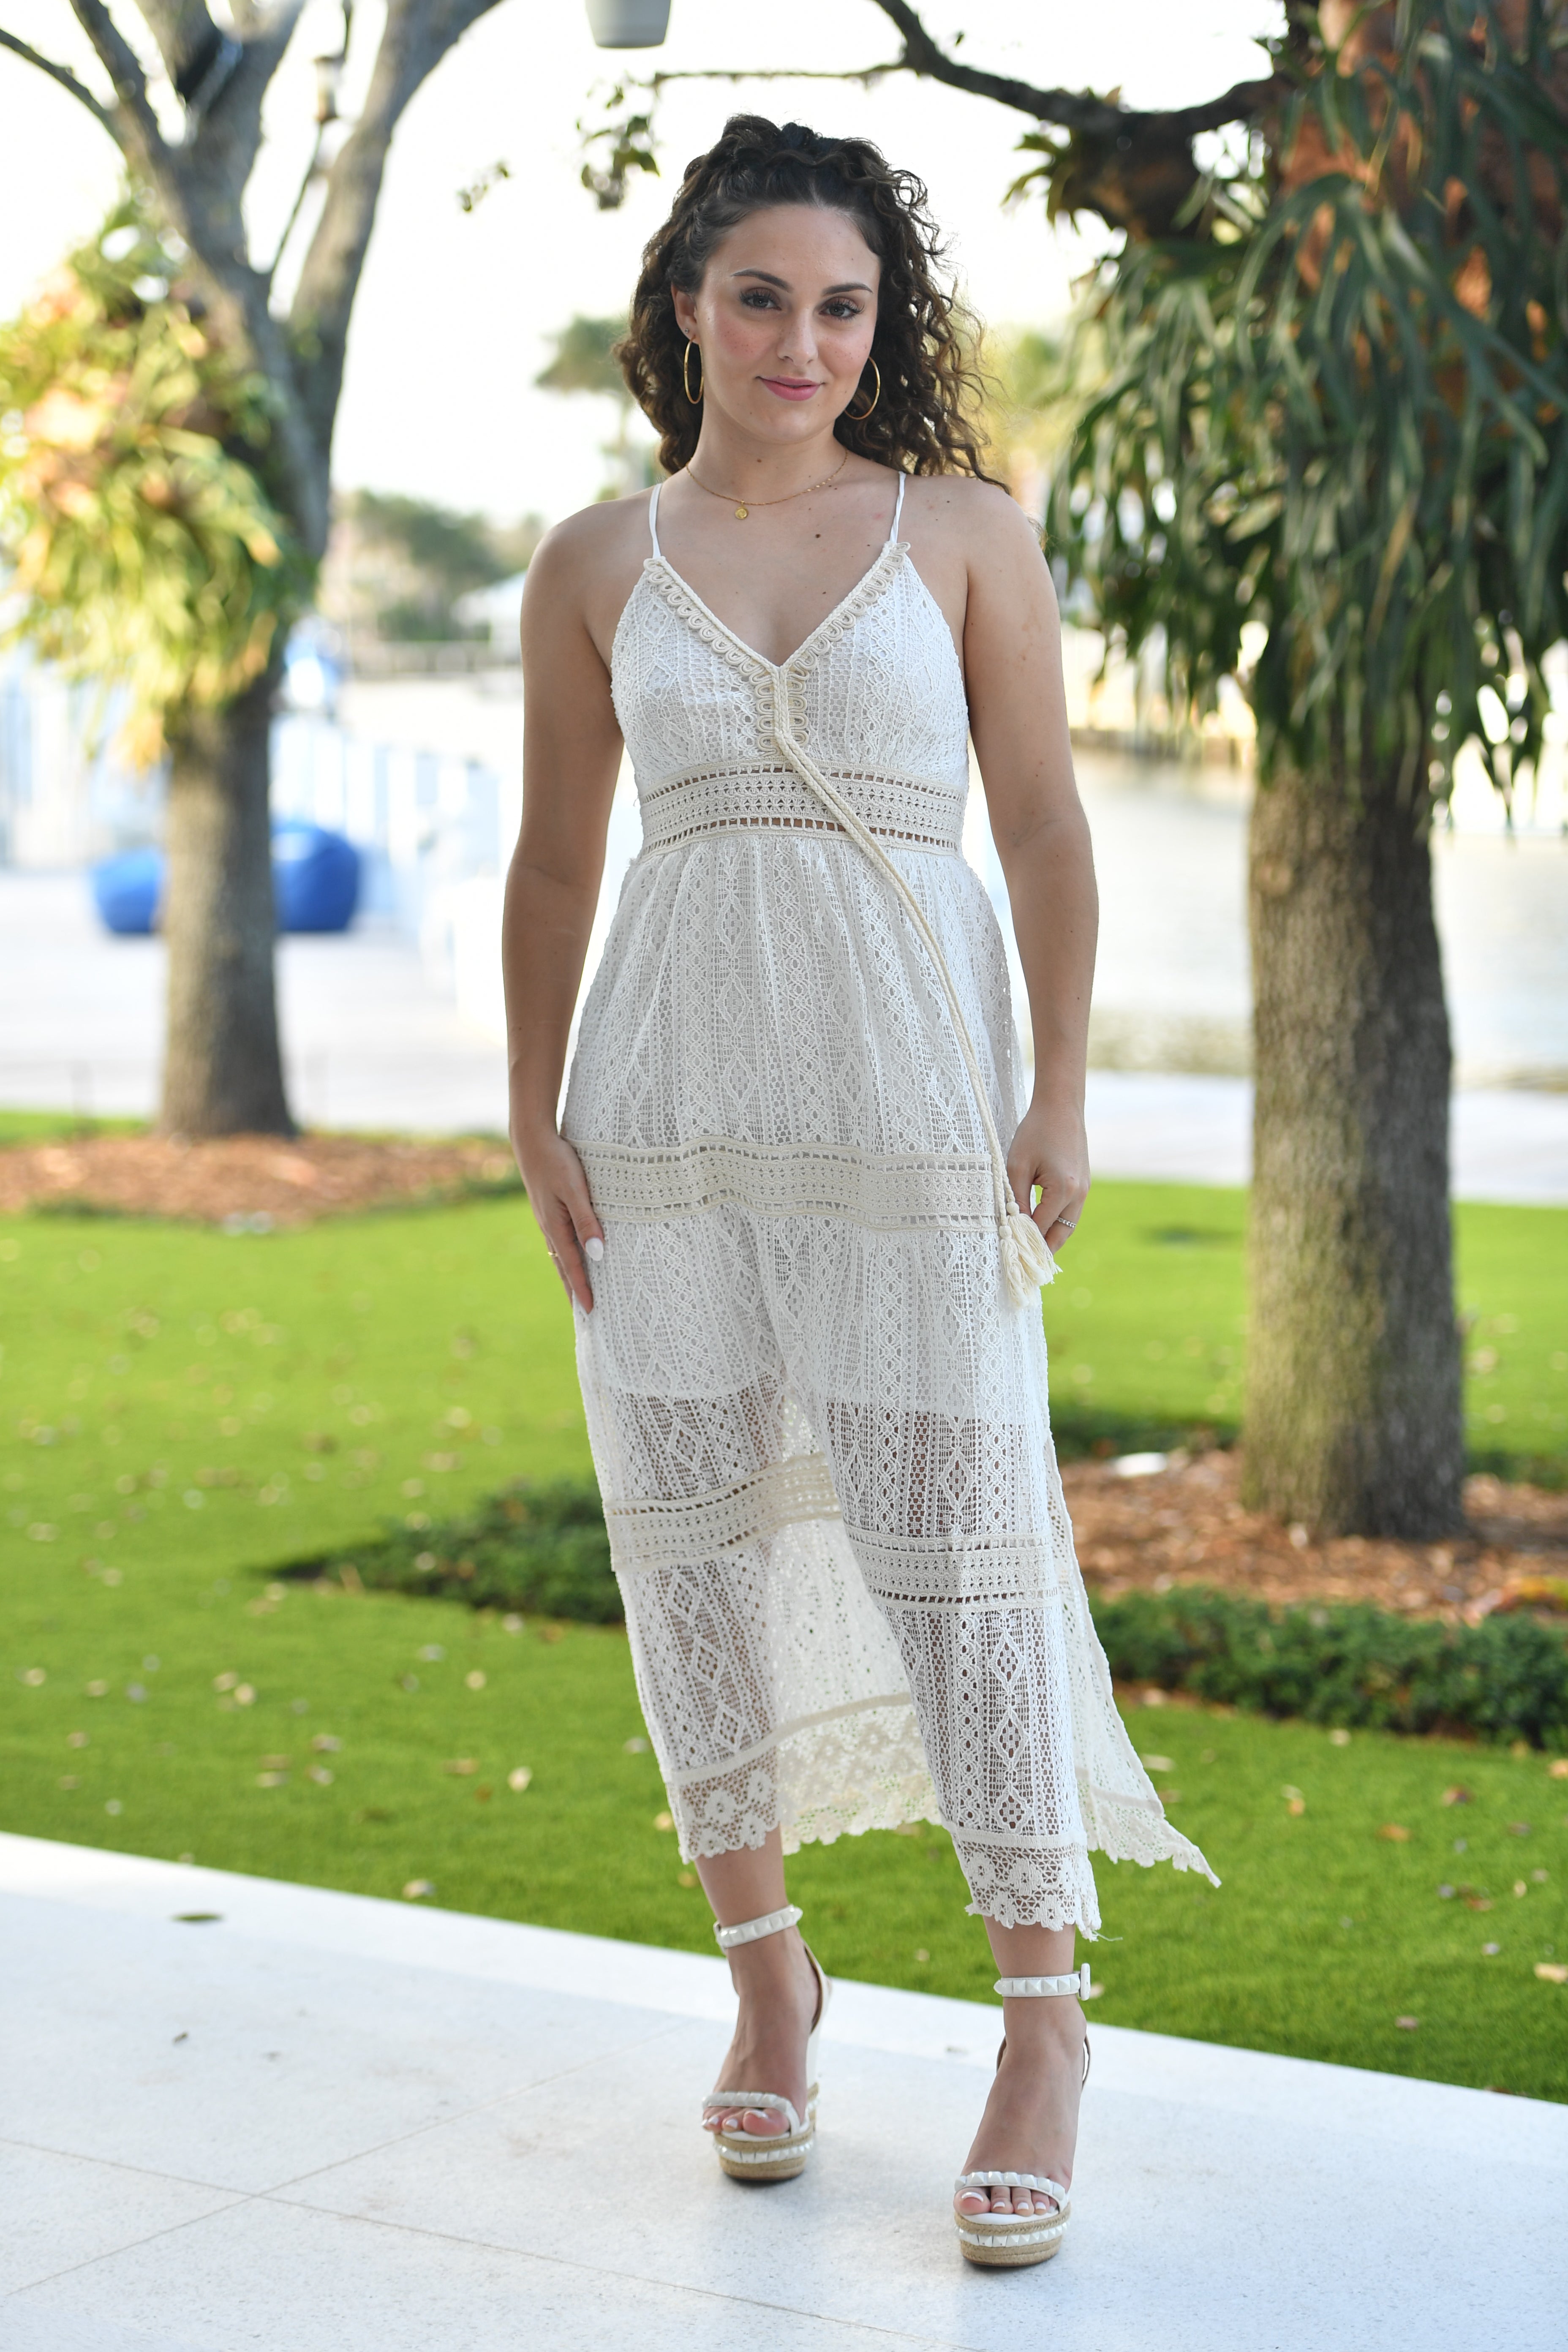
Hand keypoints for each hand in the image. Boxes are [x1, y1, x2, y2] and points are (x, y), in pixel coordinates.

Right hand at [510, 1121, 604, 1310]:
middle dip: (573, 1291)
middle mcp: (549, 1227)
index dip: (583, 1289)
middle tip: (584, 1316)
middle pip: (563, 1267)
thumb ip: (586, 1220)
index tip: (592, 1312)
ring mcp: (546, 1219)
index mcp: (555, 1226)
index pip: (573, 1266)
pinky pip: (558, 1241)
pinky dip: (565, 1256)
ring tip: (577, 1294)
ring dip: (568, 1276)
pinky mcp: (548, 1210)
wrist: (532, 1139)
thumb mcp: (575, 1189)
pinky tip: (571, 1256)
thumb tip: (597, 1254)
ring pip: (560, 1255)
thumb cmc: (557, 1160)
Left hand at [1006, 1095, 1088, 1253]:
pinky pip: (1070, 1213)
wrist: (1062, 1106)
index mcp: (1063, 1191)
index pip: (1040, 1229)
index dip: (1024, 1245)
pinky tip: (1040, 1229)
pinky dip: (1056, 1224)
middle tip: (1025, 1271)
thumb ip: (1014, 1199)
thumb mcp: (1016, 1166)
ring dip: (1050, 1240)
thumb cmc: (1036, 1132)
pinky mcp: (1083, 1184)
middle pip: (1060, 1236)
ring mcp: (1084, 1190)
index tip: (1009, 1259)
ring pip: (1067, 1227)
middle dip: (1042, 1253)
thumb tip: (1011, 1226)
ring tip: (1032, 1256)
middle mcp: (1079, 1194)